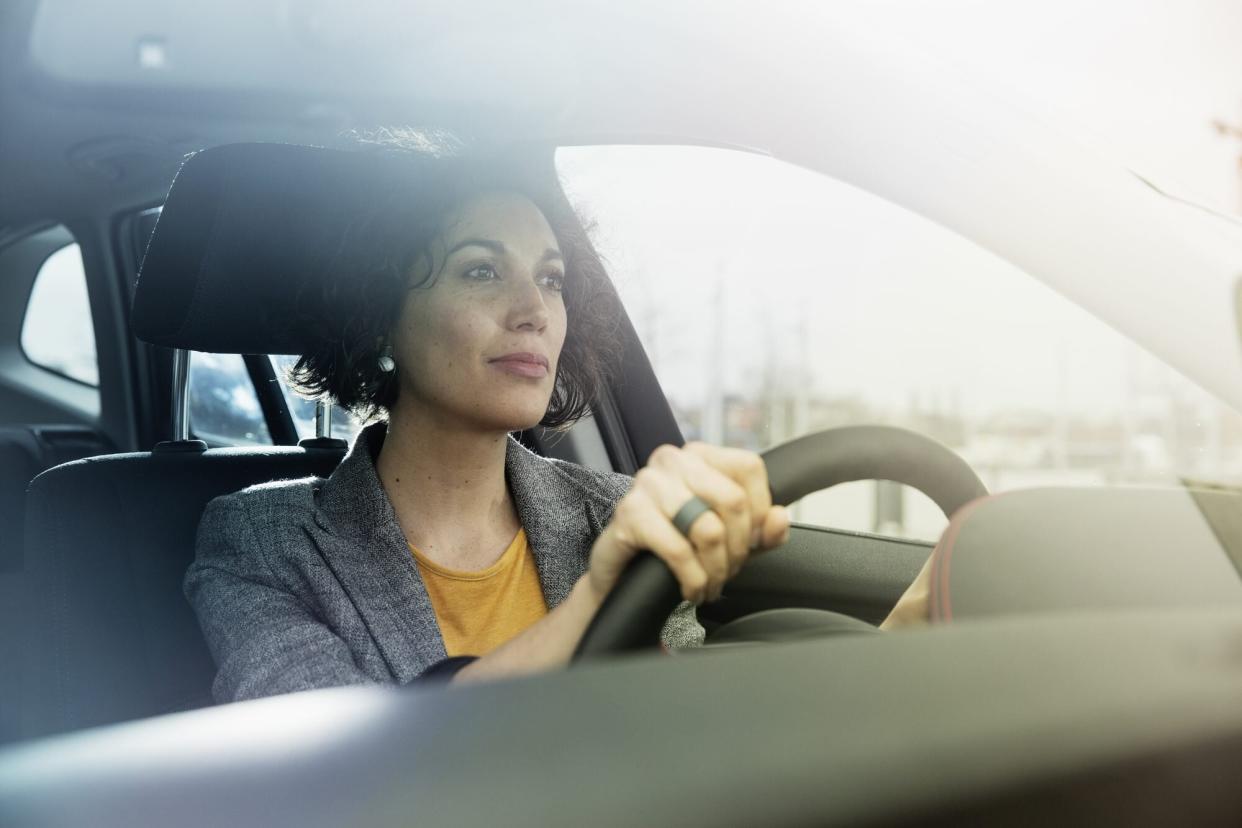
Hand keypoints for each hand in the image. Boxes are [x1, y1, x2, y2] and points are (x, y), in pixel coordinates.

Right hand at [587, 442, 790, 604]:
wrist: (624, 572)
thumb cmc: (678, 546)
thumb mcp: (729, 539)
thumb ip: (761, 530)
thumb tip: (779, 518)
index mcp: (700, 455)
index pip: (748, 468)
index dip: (760, 510)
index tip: (753, 542)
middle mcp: (672, 460)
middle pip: (732, 500)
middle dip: (738, 548)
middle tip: (729, 571)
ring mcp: (648, 483)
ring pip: (708, 528)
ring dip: (716, 568)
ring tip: (711, 584)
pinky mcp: (629, 513)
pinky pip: (678, 550)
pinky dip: (693, 578)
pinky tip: (692, 589)